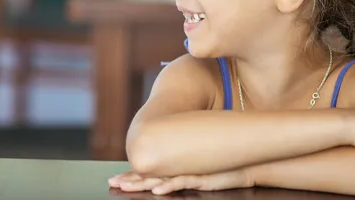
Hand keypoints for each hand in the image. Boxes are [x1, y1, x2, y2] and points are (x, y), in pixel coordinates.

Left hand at [108, 168, 254, 194]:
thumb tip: (165, 181)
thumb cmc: (219, 170)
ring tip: (126, 187)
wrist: (242, 163)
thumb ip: (181, 175)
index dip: (131, 176)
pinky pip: (181, 182)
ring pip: (159, 178)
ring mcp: (187, 171)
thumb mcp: (196, 173)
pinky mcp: (199, 177)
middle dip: (129, 180)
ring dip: (142, 183)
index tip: (116, 180)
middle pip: (148, 175)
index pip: (149, 172)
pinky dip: (168, 186)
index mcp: (174, 167)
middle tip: (112, 183)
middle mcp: (177, 168)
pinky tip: (157, 190)